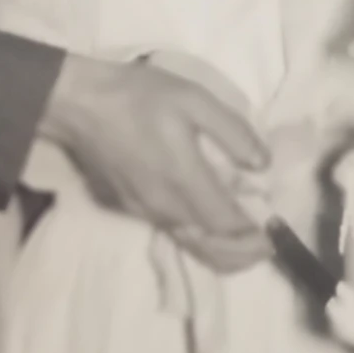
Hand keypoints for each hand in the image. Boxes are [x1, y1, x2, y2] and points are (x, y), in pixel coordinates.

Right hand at [38, 55, 268, 267]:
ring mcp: (142, 210)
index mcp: (184, 180)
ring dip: (220, 252)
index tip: (275, 231)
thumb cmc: (139, 98)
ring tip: (246, 249)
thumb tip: (263, 164)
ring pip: (189, 244)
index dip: (254, 234)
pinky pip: (170, 233)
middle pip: (209, 246)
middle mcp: (164, 205)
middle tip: (267, 249)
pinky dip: (196, 241)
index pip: (226, 225)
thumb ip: (234, 134)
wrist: (77, 103)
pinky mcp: (127, 207)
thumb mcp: (196, 101)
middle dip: (241, 254)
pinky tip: (209, 230)